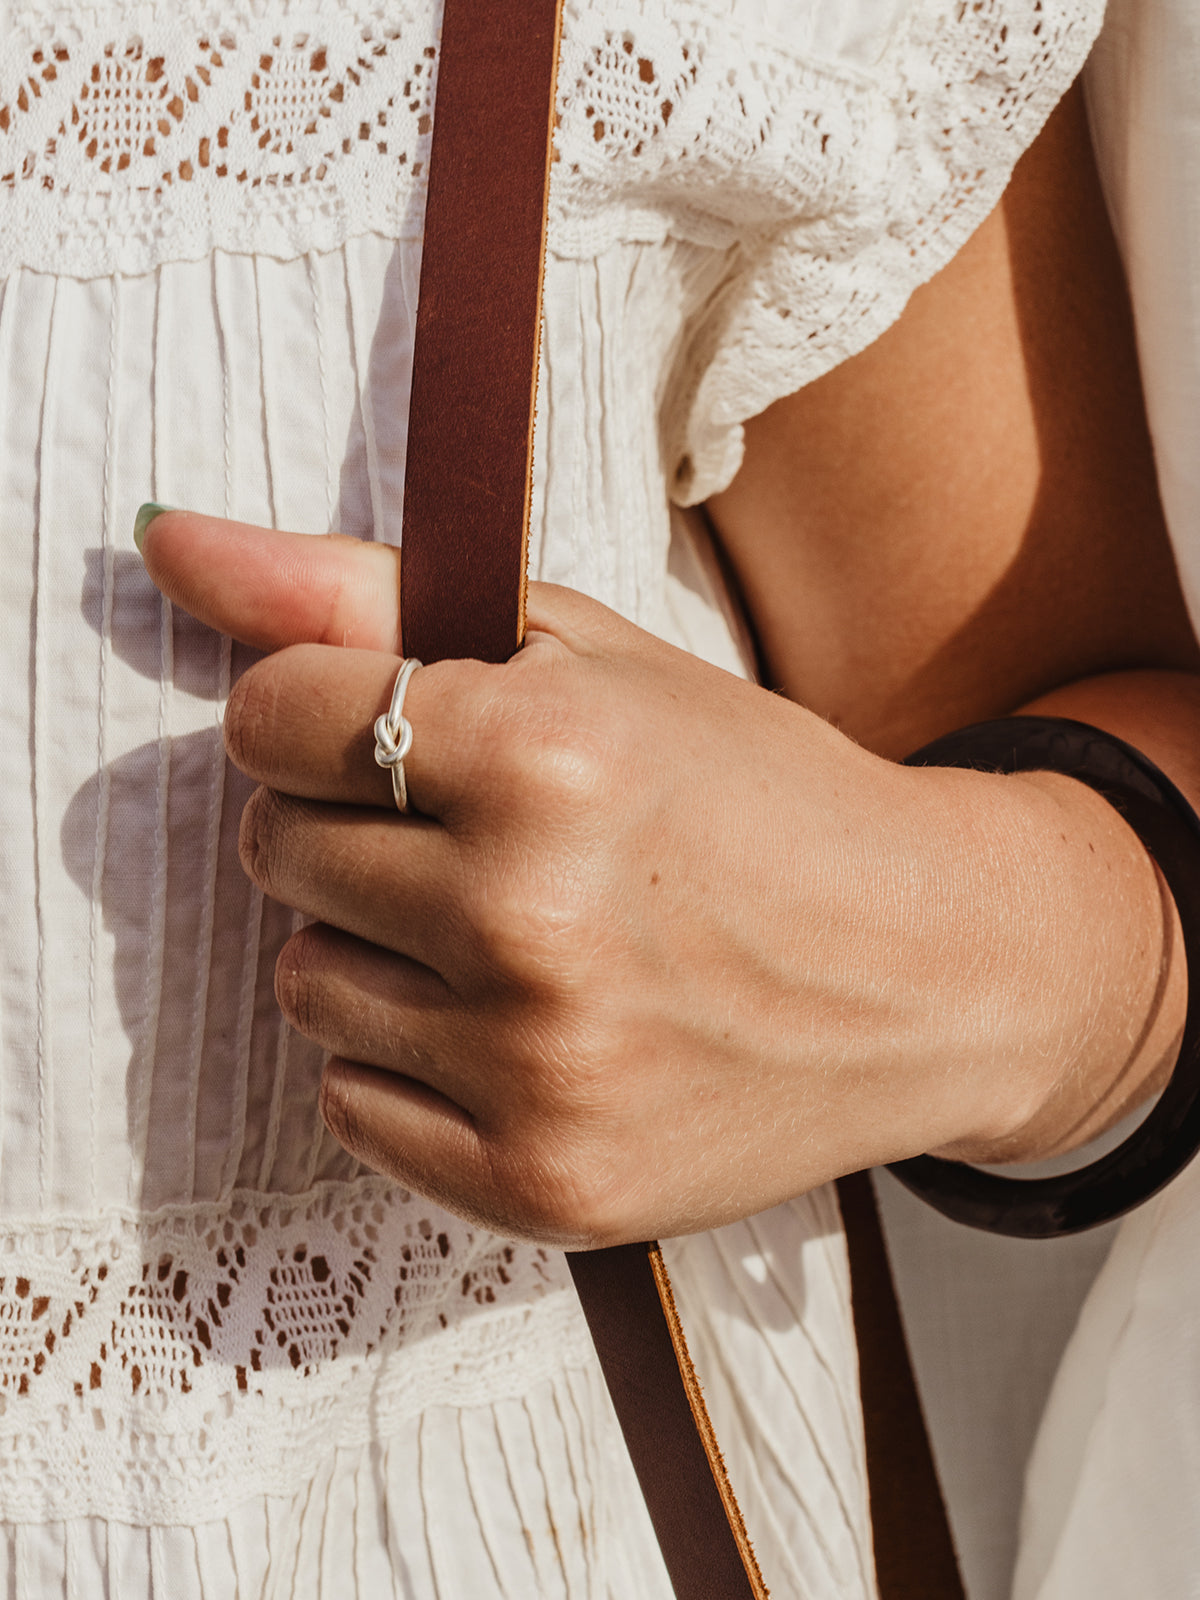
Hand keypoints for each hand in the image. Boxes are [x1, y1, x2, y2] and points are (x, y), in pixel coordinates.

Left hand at [140, 511, 1170, 1244]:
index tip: (385, 729)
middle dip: (346, 826)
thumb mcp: (595, 663)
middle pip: (276, 850)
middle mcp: (531, 918)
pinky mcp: (543, 1183)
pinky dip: (408, 1062)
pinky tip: (512, 1028)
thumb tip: (170, 541)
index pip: (274, 716)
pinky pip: (351, 1105)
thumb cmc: (761, 801)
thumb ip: (368, 593)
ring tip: (502, 934)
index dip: (317, 712)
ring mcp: (535, 1069)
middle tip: (469, 833)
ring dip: (374, 947)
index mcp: (548, 757)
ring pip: (304, 984)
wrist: (931, 974)